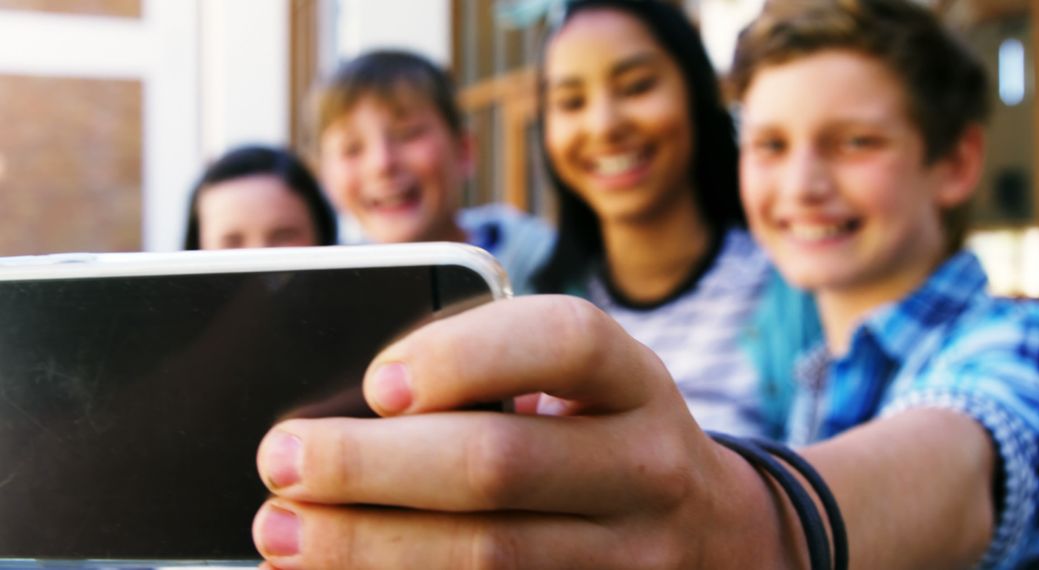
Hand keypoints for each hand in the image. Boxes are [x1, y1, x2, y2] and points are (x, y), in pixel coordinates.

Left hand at [251, 295, 787, 568]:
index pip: (564, 342)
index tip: (374, 381)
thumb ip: (492, 377)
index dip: (464, 353)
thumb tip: (355, 407)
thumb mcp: (582, 387)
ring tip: (283, 531)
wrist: (711, 535)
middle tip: (279, 460)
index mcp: (633, 382)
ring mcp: (634, 557)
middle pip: (503, 463)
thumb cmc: (606, 437)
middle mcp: (646, 467)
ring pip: (491, 557)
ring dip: (369, 547)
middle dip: (373, 466)